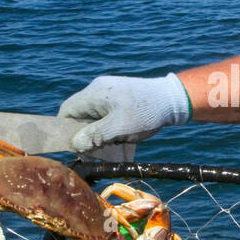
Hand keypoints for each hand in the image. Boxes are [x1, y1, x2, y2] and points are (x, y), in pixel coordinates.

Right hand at [58, 73, 190, 152]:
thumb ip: (95, 136)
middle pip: (80, 114)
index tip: (76, 146)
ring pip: (94, 116)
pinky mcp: (120, 97)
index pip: (67, 111)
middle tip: (98, 149)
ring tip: (114, 142)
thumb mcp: (119, 128)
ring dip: (100, 132)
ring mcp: (109, 92)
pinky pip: (106, 114)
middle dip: (87, 134)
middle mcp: (98, 89)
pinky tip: (122, 136)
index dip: (66, 129)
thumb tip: (76, 144)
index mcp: (94, 93)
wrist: (173, 99)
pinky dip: (110, 127)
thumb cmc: (146, 113)